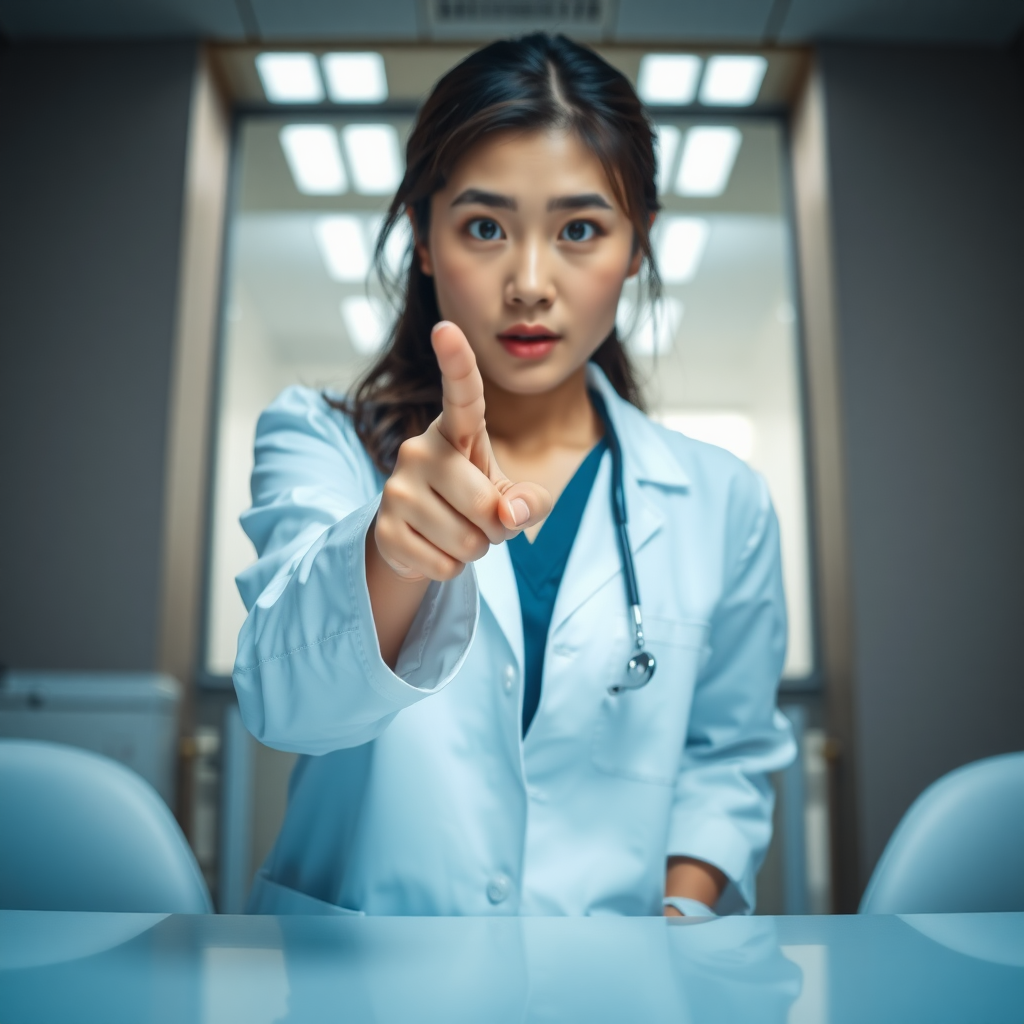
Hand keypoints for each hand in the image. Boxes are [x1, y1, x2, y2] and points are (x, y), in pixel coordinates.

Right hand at [374, 321, 552, 581]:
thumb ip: (531, 500)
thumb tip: (509, 514)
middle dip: (497, 527)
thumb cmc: (472, 501)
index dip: (457, 361)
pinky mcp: (385, 529)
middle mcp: (419, 449)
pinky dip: (451, 568)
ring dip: (475, 549)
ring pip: (466, 541)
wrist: (417, 536)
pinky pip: (443, 565)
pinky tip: (436, 549)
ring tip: (457, 531)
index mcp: (456, 431)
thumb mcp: (512, 495)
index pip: (461, 393)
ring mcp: (396, 488)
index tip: (445, 328)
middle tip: (481, 520)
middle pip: (482, 503)